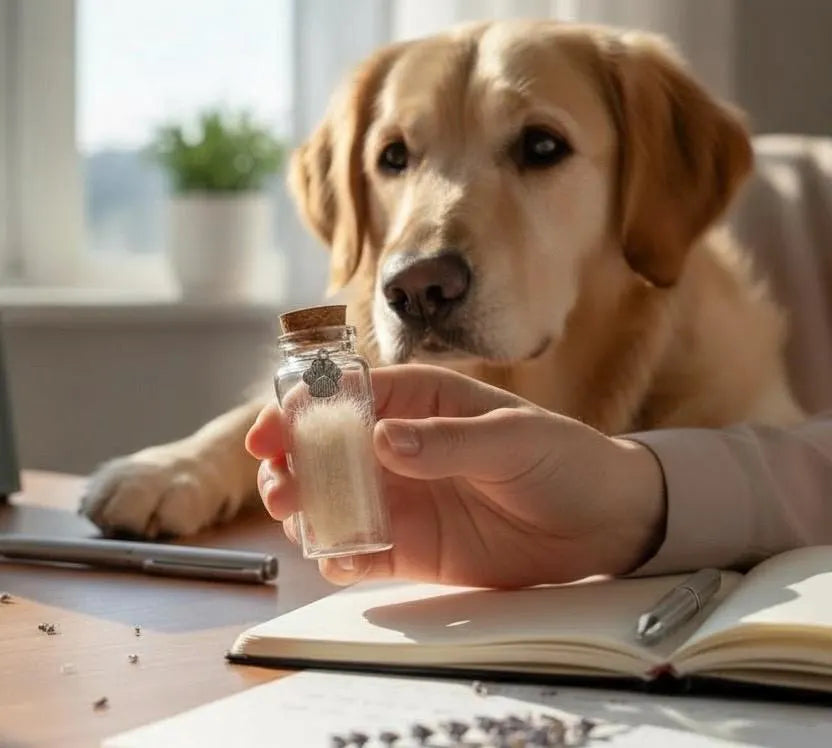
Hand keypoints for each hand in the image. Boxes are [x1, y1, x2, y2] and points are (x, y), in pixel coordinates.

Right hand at [246, 364, 665, 587]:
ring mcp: (402, 499)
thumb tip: (382, 440)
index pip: (347, 396)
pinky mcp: (412, 548)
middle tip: (280, 484)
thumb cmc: (563, 459)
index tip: (273, 431)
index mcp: (420, 401)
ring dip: (305, 509)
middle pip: (325, 451)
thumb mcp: (513, 439)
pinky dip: (340, 555)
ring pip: (331, 501)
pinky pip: (361, 552)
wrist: (603, 523)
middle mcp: (398, 448)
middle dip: (292, 464)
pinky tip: (338, 558)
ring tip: (297, 518)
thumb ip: (448, 441)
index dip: (302, 410)